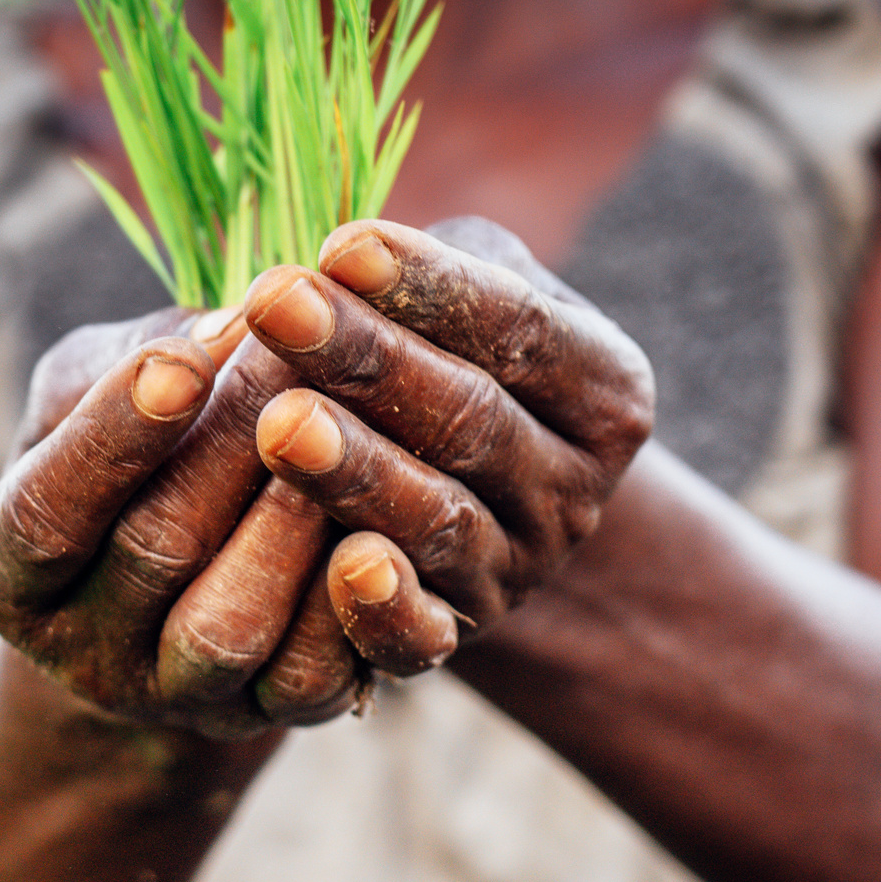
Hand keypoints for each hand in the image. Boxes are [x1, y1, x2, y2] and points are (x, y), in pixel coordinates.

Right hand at [0, 306, 365, 737]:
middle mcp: (82, 652)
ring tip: (341, 422)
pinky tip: (382, 514)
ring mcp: (178, 697)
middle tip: (295, 349)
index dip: (111, 438)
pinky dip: (352, 597)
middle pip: (153, 554)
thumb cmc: (132, 445)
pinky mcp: (269, 717)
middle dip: (229, 444)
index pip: (45, 514)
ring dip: (292, 517)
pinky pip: (314, 677)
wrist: (183, 580)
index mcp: (8, 573)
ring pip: (234, 625)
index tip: (179, 361)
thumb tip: (228, 329)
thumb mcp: (93, 390)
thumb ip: (132, 356)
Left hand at [239, 216, 654, 674]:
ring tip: (278, 421)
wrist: (484, 502)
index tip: (340, 244)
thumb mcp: (478, 295)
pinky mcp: (454, 637)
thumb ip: (432, 275)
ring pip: (440, 521)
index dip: (430, 287)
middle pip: (473, 420)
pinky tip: (341, 564)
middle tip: (277, 304)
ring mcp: (517, 571)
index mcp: (603, 388)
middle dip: (369, 359)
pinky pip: (421, 637)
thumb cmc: (459, 358)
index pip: (520, 329)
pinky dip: (384, 607)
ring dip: (358, 470)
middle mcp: (573, 490)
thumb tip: (335, 262)